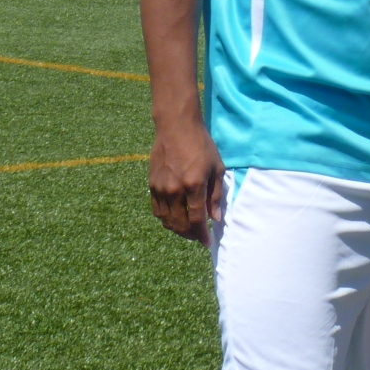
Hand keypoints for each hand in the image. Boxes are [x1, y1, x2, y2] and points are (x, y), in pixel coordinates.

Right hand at [149, 115, 225, 243]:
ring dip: (178, 230)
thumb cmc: (201, 145)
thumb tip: (216, 218)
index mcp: (194, 185)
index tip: (207, 242)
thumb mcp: (217, 168)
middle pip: (180, 224)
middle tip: (199, 236)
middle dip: (191, 235)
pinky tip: (175, 218)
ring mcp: (161, 188)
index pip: (196, 220)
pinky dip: (166, 219)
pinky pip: (157, 211)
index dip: (202, 235)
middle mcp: (175, 190)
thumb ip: (216, 195)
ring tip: (188, 230)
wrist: (177, 127)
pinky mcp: (152, 185)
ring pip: (167, 220)